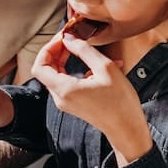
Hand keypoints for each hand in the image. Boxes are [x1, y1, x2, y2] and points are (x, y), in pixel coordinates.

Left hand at [32, 32, 152, 165]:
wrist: (127, 129)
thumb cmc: (120, 102)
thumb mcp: (105, 68)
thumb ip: (84, 50)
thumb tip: (70, 38)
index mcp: (64, 89)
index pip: (40, 66)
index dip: (48, 48)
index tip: (63, 38)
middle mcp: (60, 97)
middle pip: (46, 70)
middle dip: (56, 51)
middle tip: (72, 39)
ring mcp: (66, 102)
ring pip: (57, 75)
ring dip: (66, 59)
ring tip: (83, 48)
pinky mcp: (73, 103)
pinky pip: (67, 82)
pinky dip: (76, 69)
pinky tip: (95, 64)